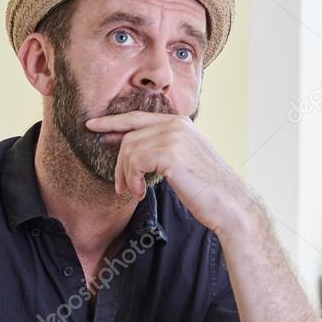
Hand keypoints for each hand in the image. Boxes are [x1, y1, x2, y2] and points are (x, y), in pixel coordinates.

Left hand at [84, 111, 256, 235]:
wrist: (229, 204)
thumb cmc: (206, 188)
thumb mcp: (183, 160)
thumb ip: (162, 148)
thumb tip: (130, 148)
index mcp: (180, 122)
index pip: (138, 117)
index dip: (112, 121)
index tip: (93, 125)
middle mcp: (176, 124)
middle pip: (129, 135)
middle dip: (119, 162)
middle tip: (119, 186)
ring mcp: (174, 136)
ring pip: (129, 150)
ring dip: (125, 175)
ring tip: (134, 192)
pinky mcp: (170, 152)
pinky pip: (135, 161)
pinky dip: (132, 180)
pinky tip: (141, 192)